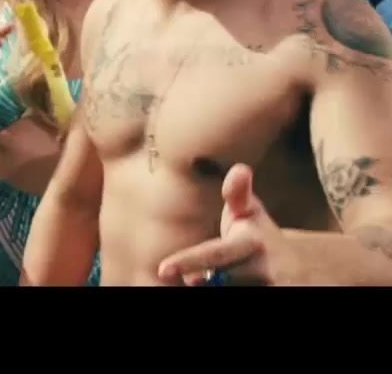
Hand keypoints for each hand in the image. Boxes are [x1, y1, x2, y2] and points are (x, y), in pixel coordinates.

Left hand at [157, 164, 296, 285]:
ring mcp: (269, 287)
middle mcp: (262, 270)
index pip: (214, 254)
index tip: (162, 269)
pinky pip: (231, 297)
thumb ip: (238, 193)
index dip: (188, 262)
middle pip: (216, 279)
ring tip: (217, 278)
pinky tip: (227, 283)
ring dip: (214, 286)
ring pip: (224, 290)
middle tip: (198, 276)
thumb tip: (240, 168)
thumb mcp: (250, 212)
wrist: (303, 267)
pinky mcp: (273, 296)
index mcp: (251, 243)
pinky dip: (223, 290)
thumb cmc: (259, 234)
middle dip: (203, 279)